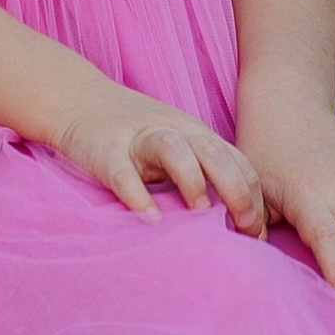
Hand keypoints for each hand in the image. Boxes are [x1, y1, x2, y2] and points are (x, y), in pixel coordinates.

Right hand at [39, 77, 269, 235]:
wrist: (76, 99)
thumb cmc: (132, 133)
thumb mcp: (174, 146)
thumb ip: (202, 173)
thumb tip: (236, 223)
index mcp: (194, 134)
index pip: (236, 160)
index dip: (253, 196)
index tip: (258, 235)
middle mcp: (172, 131)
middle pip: (213, 151)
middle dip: (235, 188)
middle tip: (244, 227)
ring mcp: (137, 138)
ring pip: (173, 149)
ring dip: (192, 180)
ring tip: (201, 213)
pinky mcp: (104, 149)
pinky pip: (122, 171)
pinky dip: (137, 194)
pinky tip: (149, 220)